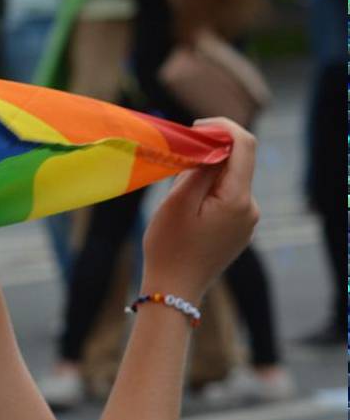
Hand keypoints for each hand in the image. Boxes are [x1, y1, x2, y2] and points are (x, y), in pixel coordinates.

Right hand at [142, 118, 259, 304]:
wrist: (174, 291)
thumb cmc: (169, 247)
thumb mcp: (177, 202)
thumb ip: (199, 169)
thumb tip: (212, 145)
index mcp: (237, 199)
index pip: (244, 145)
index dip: (222, 128)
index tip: (195, 128)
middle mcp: (250, 208)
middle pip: (237, 162)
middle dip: (210, 152)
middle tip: (177, 159)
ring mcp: (247, 221)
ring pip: (230, 180)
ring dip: (207, 173)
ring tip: (176, 192)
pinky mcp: (239, 230)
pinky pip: (228, 198)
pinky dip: (209, 191)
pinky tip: (186, 208)